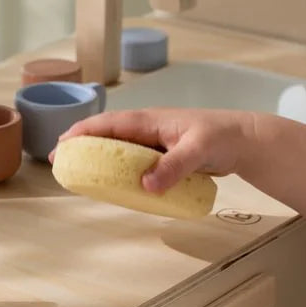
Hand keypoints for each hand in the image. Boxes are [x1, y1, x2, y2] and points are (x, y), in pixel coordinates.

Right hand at [50, 107, 258, 191]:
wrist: (245, 141)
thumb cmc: (222, 138)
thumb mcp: (198, 150)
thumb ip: (173, 167)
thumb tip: (145, 186)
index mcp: (150, 120)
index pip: (109, 123)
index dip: (83, 132)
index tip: (62, 146)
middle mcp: (148, 129)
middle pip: (107, 134)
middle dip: (82, 144)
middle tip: (60, 162)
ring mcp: (156, 142)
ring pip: (119, 148)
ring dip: (98, 157)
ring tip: (78, 173)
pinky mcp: (164, 155)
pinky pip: (134, 161)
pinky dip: (119, 169)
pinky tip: (112, 183)